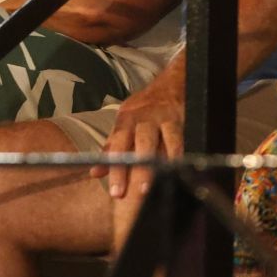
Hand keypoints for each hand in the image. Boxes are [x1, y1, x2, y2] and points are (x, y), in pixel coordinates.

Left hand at [94, 77, 184, 198]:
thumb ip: (112, 148)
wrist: (170, 83)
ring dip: (163, 162)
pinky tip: (178, 169)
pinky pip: (181, 138)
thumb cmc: (143, 110)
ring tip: (160, 183)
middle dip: (140, 168)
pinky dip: (180, 153)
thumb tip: (95, 172)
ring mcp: (164, 117)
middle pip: (141, 144)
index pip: (118, 145)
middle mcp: (144, 117)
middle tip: (138, 192)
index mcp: (126, 119)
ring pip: (164, 141)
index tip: (116, 192)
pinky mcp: (181, 118)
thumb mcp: (124, 124)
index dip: (116, 168)